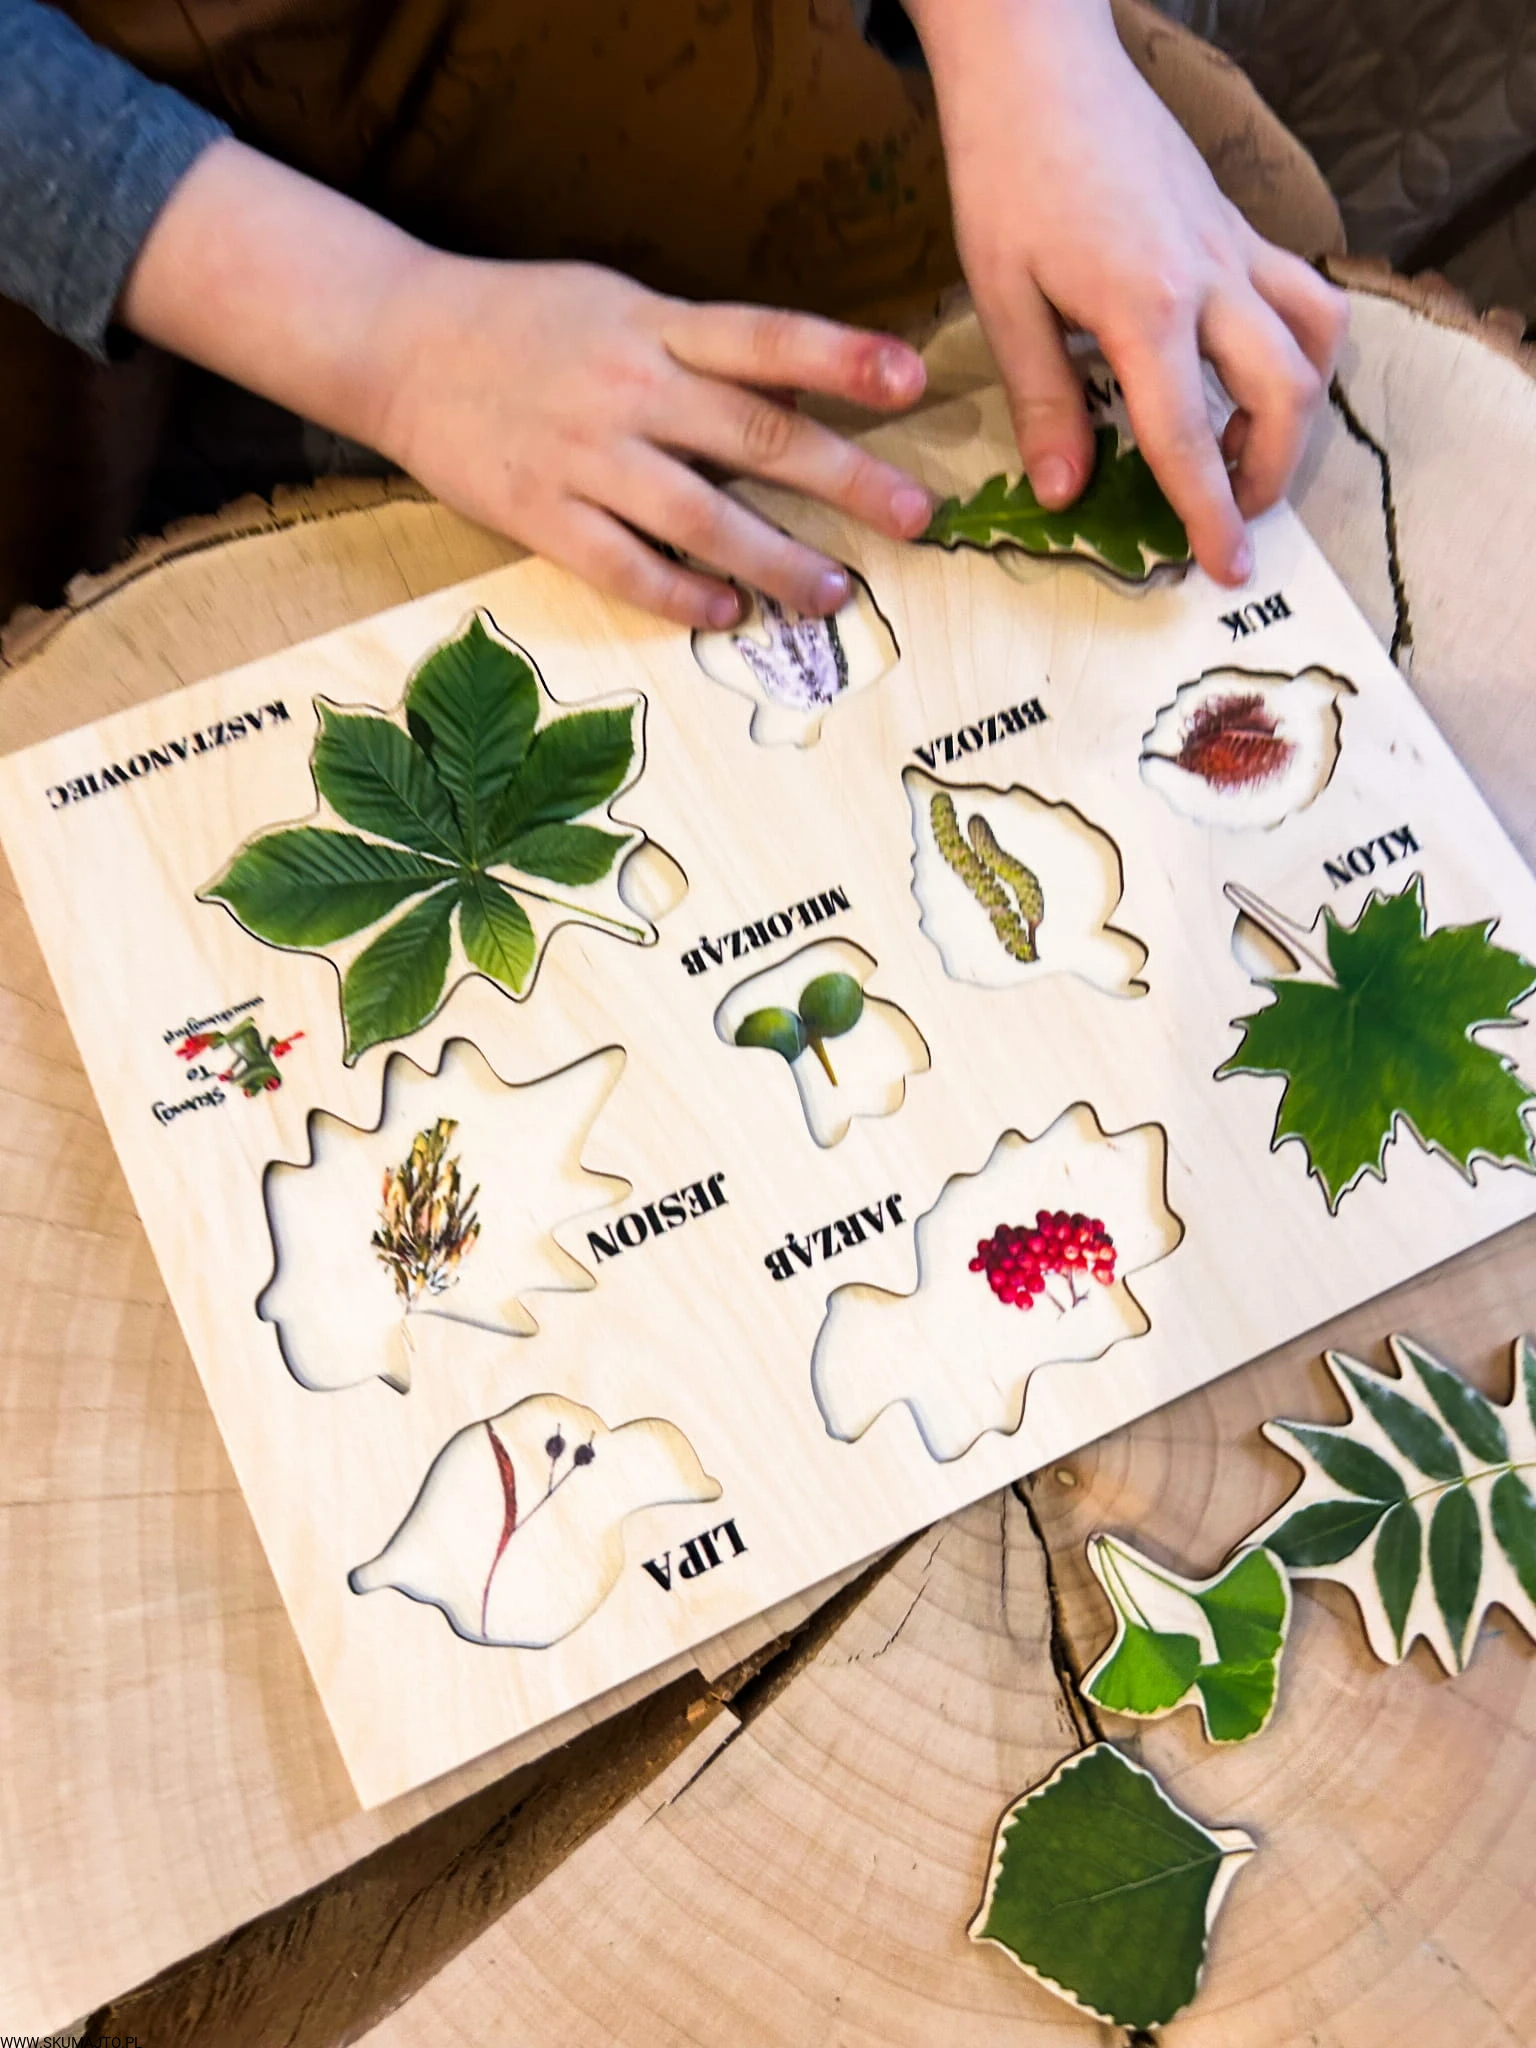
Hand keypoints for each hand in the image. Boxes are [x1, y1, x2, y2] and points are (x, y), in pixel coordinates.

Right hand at [121, 141, 933, 627]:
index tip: (911, 378)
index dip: (842, 357)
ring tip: (832, 591)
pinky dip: (678, 592)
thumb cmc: (526, 323)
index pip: (766, 337)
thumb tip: (800, 395)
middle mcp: (629, 387)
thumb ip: (706, 348)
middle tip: (912, 514)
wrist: (395, 342)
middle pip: (755, 436)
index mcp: (655, 325)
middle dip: (844, 478)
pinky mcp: (539, 512)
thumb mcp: (622, 305)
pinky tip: (725, 612)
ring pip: (699, 517)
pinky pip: (623, 564)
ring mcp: (583, 455)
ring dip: (774, 559)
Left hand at [905, 0, 1347, 583]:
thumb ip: (1042, 398)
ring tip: (1245, 450)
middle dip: (1272, 470)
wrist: (1040, 68)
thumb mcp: (1002, 296)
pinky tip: (1245, 373)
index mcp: (1145, 306)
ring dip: (1301, 409)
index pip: (1187, 436)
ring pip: (1316, 337)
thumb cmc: (1007, 175)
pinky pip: (1303, 290)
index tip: (1226, 567)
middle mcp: (1210, 277)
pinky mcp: (1238, 225)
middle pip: (1284, 393)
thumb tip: (1066, 492)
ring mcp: (1234, 246)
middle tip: (1237, 514)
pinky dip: (1299, 344)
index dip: (1210, 513)